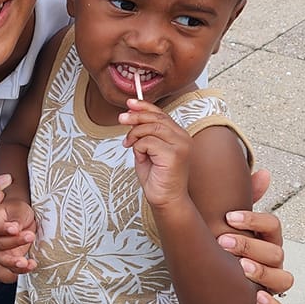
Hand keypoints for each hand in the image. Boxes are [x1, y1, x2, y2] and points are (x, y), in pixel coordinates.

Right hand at [0, 172, 37, 281]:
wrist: (1, 251)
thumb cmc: (12, 222)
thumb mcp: (12, 207)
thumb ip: (3, 193)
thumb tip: (7, 177)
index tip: (2, 195)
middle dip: (11, 236)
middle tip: (29, 233)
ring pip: (1, 254)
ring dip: (14, 255)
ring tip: (26, 254)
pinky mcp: (4, 267)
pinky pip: (9, 270)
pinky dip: (20, 268)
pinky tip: (30, 263)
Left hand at [119, 96, 191, 211]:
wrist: (166, 200)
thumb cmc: (157, 178)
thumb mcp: (147, 150)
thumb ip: (143, 134)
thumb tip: (131, 116)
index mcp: (179, 136)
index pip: (162, 114)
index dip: (145, 107)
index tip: (130, 103)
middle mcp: (183, 138)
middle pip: (157, 118)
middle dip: (136, 116)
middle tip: (121, 118)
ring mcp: (181, 146)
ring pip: (151, 128)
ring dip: (135, 135)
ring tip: (129, 145)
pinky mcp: (174, 155)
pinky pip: (148, 142)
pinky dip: (139, 148)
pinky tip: (141, 158)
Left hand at [216, 167, 292, 303]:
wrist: (212, 279)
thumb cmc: (224, 245)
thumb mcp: (228, 223)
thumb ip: (243, 198)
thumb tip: (264, 172)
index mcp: (267, 238)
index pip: (272, 225)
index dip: (254, 220)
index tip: (229, 217)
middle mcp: (274, 259)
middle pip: (275, 251)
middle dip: (249, 245)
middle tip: (223, 241)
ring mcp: (272, 282)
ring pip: (283, 279)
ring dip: (263, 273)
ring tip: (241, 268)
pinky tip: (255, 298)